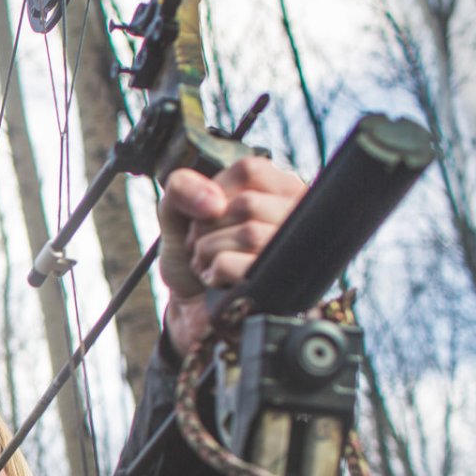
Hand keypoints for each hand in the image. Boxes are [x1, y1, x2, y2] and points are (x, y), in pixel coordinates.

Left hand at [157, 157, 307, 355]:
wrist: (190, 305)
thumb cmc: (193, 253)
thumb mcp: (177, 212)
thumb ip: (182, 188)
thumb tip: (213, 202)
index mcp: (281, 192)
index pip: (251, 170)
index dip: (215, 191)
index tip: (206, 214)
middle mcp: (298, 219)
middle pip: (247, 204)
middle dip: (205, 227)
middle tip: (201, 244)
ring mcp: (293, 254)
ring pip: (248, 233)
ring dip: (207, 250)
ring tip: (206, 261)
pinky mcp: (279, 286)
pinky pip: (238, 264)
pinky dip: (213, 271)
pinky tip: (215, 279)